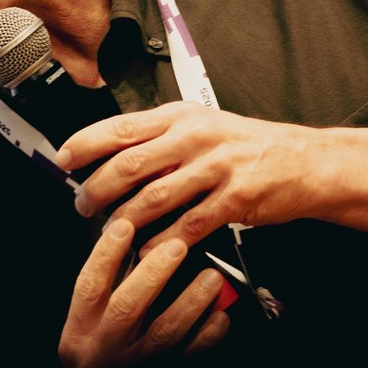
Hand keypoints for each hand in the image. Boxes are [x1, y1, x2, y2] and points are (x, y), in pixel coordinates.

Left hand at [58, 102, 319, 256]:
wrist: (304, 161)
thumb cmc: (248, 146)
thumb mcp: (202, 126)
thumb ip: (160, 138)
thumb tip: (113, 154)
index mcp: (180, 116)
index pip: (120, 127)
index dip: (85, 145)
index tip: (63, 160)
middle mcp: (194, 137)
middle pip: (128, 164)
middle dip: (96, 189)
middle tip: (82, 205)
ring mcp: (215, 166)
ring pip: (153, 197)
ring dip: (123, 219)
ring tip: (108, 231)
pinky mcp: (234, 197)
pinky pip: (188, 224)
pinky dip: (163, 242)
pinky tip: (148, 251)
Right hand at [58, 216, 231, 367]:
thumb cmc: (96, 353)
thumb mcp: (88, 322)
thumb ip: (109, 287)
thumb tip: (138, 242)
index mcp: (82, 328)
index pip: (89, 286)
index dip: (105, 255)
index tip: (124, 226)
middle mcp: (106, 347)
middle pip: (128, 307)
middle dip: (154, 273)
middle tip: (177, 246)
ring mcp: (136, 365)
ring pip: (165, 333)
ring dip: (191, 301)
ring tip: (211, 277)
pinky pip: (189, 357)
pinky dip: (208, 335)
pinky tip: (221, 315)